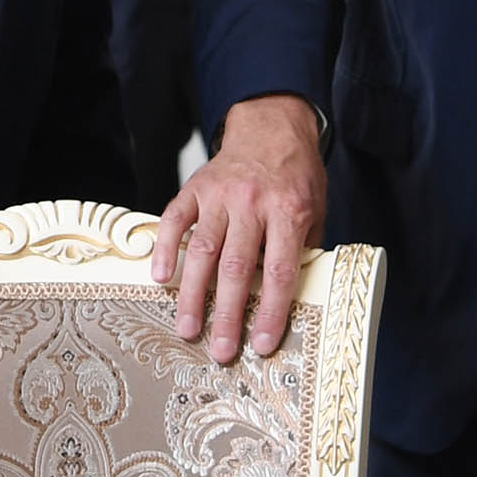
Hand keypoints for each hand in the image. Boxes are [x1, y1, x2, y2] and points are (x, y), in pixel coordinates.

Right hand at [150, 94, 326, 364]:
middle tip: (219, 351)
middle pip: (237, 268)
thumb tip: (294, 295)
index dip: (270, 311)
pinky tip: (160, 279)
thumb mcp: (316, 209)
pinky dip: (165, 249)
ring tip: (187, 329)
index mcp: (288, 211)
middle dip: (226, 315)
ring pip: (203, 251)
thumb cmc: (295, 175)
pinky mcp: (194, 188)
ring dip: (193, 295)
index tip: (261, 344)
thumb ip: (303, 249)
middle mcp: (252, 204)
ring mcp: (219, 195)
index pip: (279, 271)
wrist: (270, 126)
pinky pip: (175, 221)